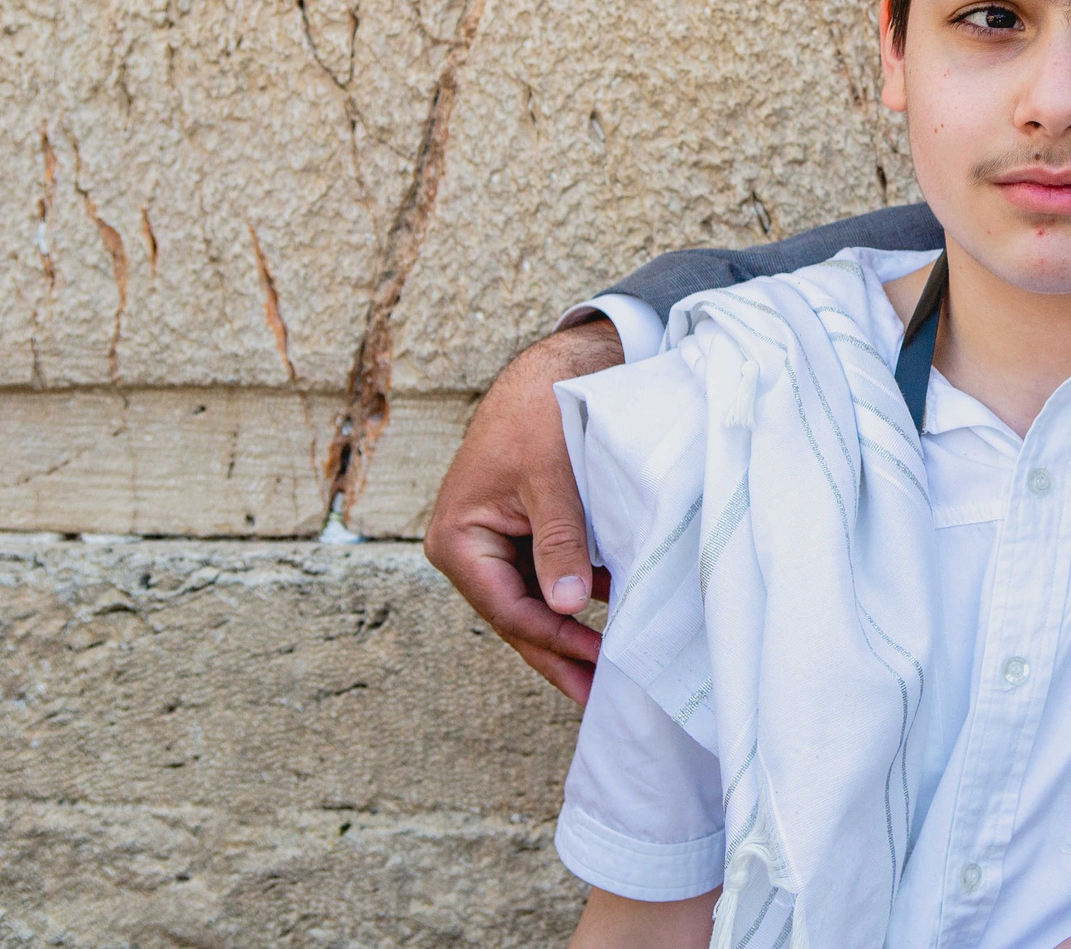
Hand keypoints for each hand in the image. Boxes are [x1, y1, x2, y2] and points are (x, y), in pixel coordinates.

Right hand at [425, 319, 622, 703]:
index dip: (554, 640)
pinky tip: (614, 618)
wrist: (552, 371)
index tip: (600, 663)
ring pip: (536, 604)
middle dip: (559, 656)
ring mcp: (496, 547)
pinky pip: (551, 580)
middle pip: (518, 619)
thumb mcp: (551, 479)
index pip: (508, 609)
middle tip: (600, 698)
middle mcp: (469, 551)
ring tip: (612, 671)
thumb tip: (567, 607)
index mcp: (457, 540)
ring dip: (572, 632)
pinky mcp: (525, 537)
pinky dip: (582, 598)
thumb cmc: (541, 416)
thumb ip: (559, 541)